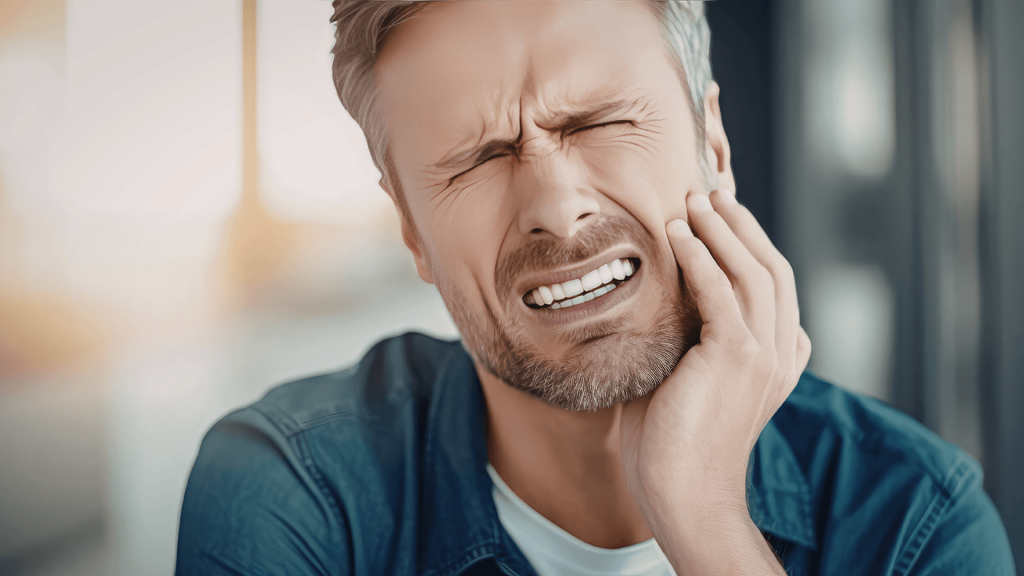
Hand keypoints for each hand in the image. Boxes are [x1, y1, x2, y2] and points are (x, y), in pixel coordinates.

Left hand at [620, 189, 810, 574]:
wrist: (679, 490)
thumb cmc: (672, 439)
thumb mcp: (686, 373)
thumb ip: (689, 334)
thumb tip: (662, 294)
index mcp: (779, 358)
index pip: (773, 285)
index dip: (750, 242)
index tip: (720, 212)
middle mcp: (783, 353)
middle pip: (773, 269)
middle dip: (741, 226)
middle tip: (710, 193)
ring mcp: (766, 355)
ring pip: (754, 272)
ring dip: (722, 231)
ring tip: (695, 201)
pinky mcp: (739, 358)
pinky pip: (723, 292)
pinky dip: (701, 257)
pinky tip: (680, 234)